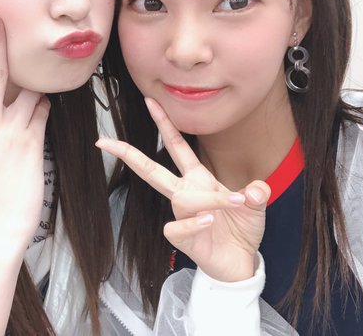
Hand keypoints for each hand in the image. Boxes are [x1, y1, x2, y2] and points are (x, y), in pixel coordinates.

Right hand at [96, 97, 269, 281]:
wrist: (241, 261)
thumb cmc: (241, 228)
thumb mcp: (256, 205)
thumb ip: (257, 193)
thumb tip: (254, 190)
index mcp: (198, 178)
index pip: (177, 145)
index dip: (165, 122)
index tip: (151, 101)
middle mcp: (184, 193)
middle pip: (151, 170)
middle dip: (129, 154)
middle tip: (105, 141)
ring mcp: (181, 216)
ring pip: (182, 199)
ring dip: (208, 199)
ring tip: (233, 202)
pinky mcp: (181, 238)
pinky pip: (177, 228)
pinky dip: (194, 224)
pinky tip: (208, 222)